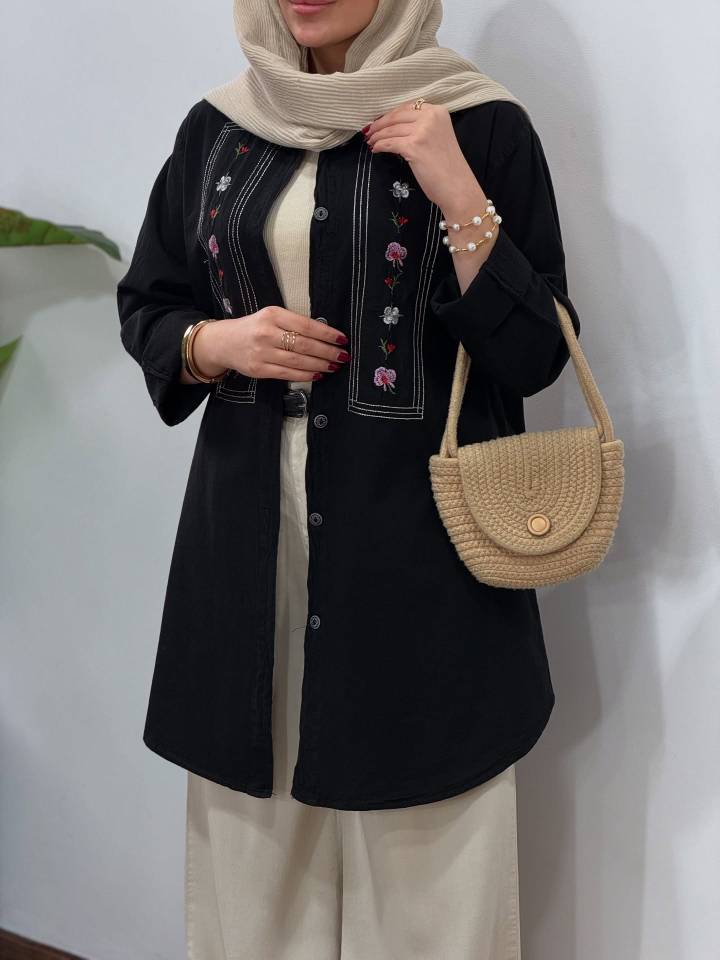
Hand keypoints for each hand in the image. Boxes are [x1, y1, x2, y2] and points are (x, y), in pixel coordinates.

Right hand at [187, 307, 349, 382]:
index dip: (327, 333)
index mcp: (272, 315)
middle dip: (327, 352)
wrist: (222, 342)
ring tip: (334, 366)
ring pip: (298, 361)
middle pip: (304, 345)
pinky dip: (305, 375)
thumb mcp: (270, 316)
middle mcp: (266, 333)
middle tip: (343, 356)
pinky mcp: (258, 369)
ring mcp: (261, 352)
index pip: (306, 325)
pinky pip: (287, 374)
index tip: (342, 339)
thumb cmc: (253, 328)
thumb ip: (293, 323)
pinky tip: (317, 374)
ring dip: (320, 365)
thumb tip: (325, 335)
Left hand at [364, 101, 485, 213]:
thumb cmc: (448, 167)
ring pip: (391, 130)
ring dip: (377, 136)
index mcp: (438, 112)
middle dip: (380, 124)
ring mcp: (422, 131)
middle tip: (370, 131)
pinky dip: (379, 146)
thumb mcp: (438, 137)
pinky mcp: (414, 147)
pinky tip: (375, 149)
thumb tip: (396, 126)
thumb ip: (423, 127)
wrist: (457, 187)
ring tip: (370, 141)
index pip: (408, 108)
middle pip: (397, 116)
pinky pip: (389, 143)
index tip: (382, 122)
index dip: (392, 114)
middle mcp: (431, 117)